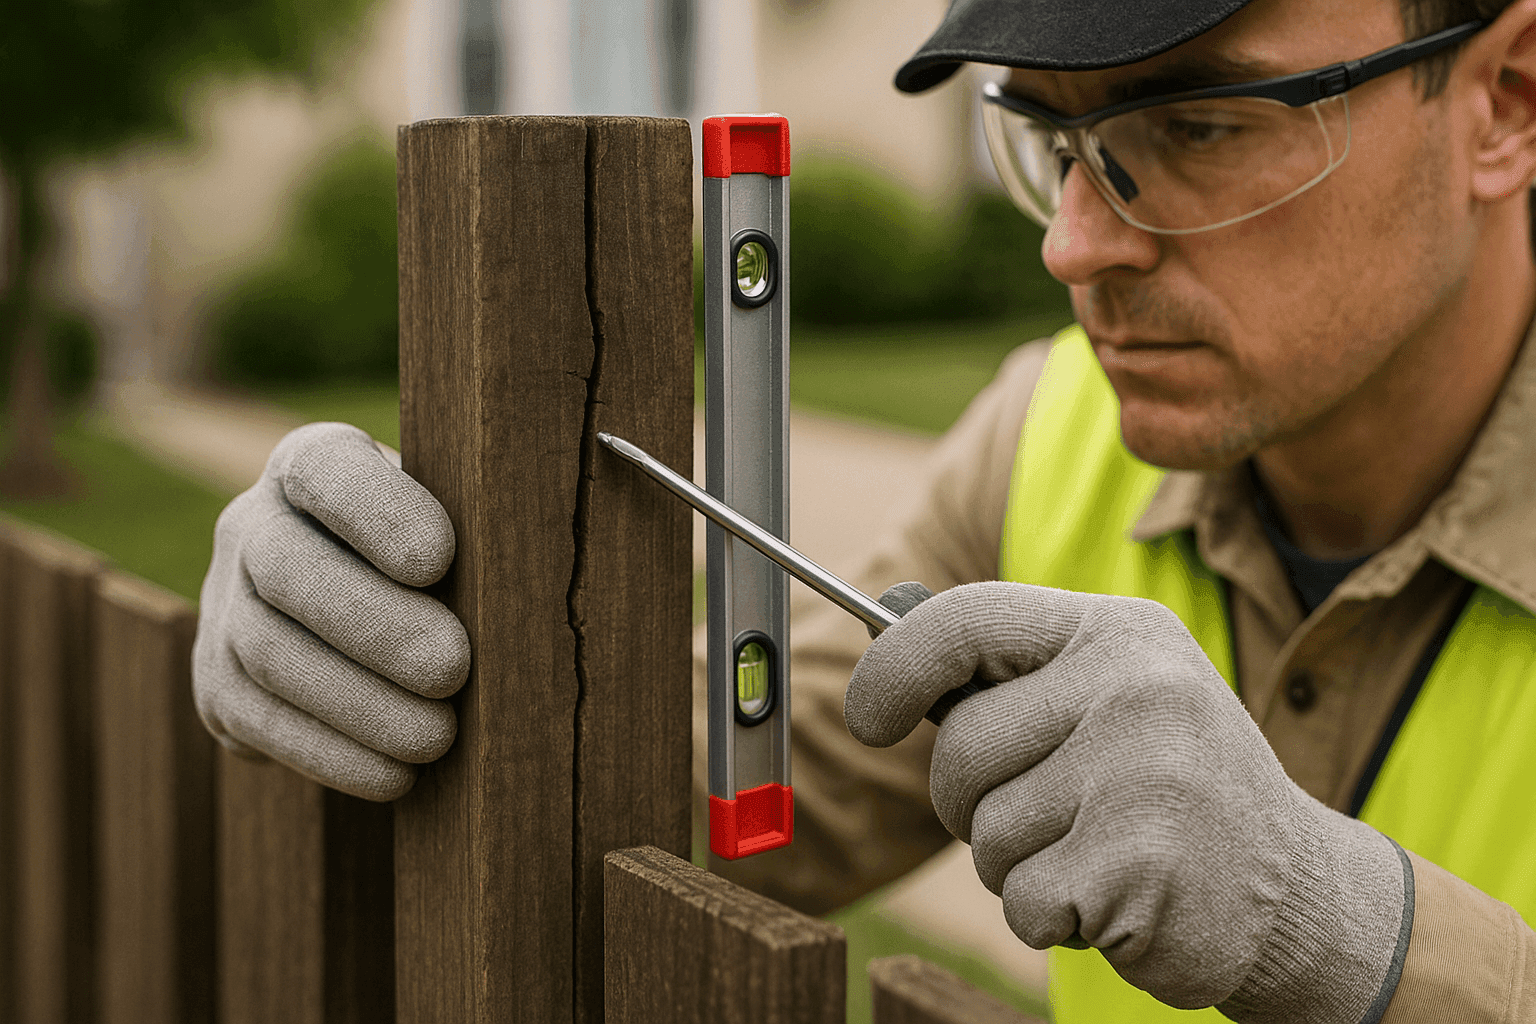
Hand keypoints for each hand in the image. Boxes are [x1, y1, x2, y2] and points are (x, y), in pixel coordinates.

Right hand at [193, 422, 469, 800]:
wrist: (374, 613)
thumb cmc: (447, 558)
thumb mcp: (456, 520)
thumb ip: (473, 532)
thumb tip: (516, 590)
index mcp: (311, 464)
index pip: (324, 470)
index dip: (375, 512)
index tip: (439, 558)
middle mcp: (251, 524)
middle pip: (289, 570)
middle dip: (376, 627)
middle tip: (453, 669)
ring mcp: (223, 605)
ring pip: (270, 653)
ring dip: (359, 704)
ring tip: (438, 737)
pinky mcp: (216, 684)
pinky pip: (260, 722)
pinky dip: (330, 754)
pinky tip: (395, 775)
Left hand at [845, 582, 1411, 1022]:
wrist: (1300, 893)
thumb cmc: (1171, 789)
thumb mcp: (1112, 698)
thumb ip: (1014, 681)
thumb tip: (882, 674)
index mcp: (1119, 631)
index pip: (963, 619)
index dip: (893, 669)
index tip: (867, 718)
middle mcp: (1135, 685)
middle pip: (962, 747)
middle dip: (973, 803)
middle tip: (1046, 818)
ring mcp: (1142, 771)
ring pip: (986, 835)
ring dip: (1020, 867)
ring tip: (1098, 854)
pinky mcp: (1141, 862)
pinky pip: (1023, 902)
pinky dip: (1054, 919)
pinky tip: (1118, 901)